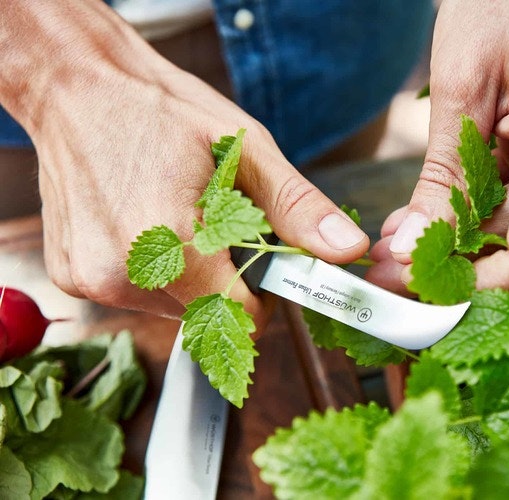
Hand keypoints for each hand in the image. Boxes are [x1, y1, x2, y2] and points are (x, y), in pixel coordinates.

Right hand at [0, 1, 367, 323]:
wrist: (77, 87)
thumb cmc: (162, 110)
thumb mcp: (245, 150)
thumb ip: (297, 209)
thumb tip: (347, 250)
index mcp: (171, 241)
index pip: (241, 318)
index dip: (265, 297)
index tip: (265, 263)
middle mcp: (122, 273)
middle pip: (208, 315)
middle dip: (228, 281)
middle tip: (219, 223)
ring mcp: (91, 281)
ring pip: (174, 308)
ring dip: (192, 276)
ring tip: (181, 216)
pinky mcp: (71, 279)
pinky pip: (137, 295)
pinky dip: (157, 271)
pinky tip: (148, 223)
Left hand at [367, 0, 508, 293]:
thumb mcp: (464, 88)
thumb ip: (445, 178)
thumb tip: (412, 254)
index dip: (475, 288)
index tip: (417, 303)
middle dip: (454, 271)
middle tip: (390, 280)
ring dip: (454, 246)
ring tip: (392, 249)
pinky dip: (468, 215)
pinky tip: (419, 222)